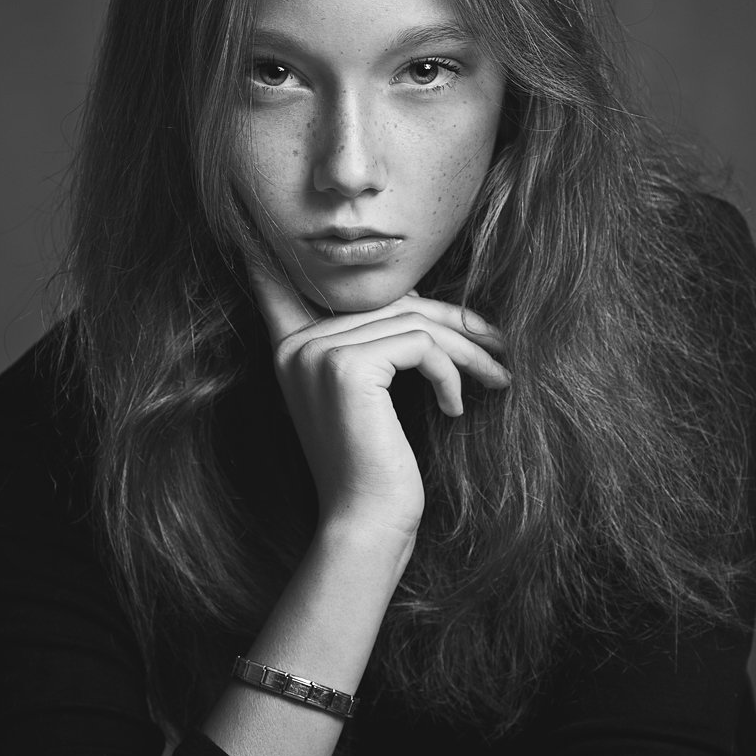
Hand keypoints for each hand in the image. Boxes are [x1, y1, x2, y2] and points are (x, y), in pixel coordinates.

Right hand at [250, 267, 511, 534]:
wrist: (366, 523)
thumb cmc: (377, 466)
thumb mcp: (367, 395)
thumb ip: (370, 343)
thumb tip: (417, 296)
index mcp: (290, 347)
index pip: (284, 285)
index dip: (276, 253)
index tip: (256, 232)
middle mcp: (296, 343)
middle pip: (390, 302)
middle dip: (452, 321)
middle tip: (498, 344)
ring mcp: (317, 352)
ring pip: (413, 321)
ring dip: (467, 350)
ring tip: (498, 376)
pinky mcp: (347, 366)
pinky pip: (421, 344)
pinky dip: (452, 372)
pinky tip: (457, 407)